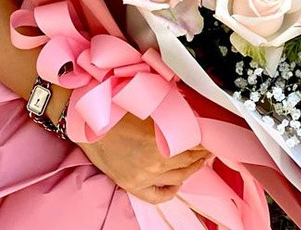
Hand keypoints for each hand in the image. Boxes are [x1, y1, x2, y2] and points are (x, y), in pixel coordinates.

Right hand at [77, 112, 208, 203]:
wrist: (87, 122)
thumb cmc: (115, 107)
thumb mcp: (148, 104)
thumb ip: (172, 110)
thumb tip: (192, 110)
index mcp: (159, 140)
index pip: (194, 143)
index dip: (205, 138)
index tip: (212, 132)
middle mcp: (154, 163)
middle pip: (189, 160)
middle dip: (202, 151)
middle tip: (209, 144)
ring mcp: (143, 177)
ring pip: (179, 177)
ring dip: (193, 167)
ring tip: (200, 159)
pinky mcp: (133, 186)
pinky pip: (159, 195)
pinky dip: (172, 190)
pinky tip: (179, 181)